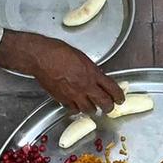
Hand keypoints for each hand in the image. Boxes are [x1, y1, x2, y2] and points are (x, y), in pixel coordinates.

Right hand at [0, 32, 121, 115]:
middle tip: (109, 107)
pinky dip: (77, 109)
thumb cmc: (60, 52)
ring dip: (93, 109)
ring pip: (89, 110)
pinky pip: (73, 109)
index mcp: (93, 74)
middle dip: (109, 107)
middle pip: (104, 104)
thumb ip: (92, 70)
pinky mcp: (62, 99)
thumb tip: (97, 77)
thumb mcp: (83, 58)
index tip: (120, 99)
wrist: (41, 57)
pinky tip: (77, 104)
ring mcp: (74, 95)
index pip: (112, 89)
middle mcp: (85, 86)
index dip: (119, 96)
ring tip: (93, 107)